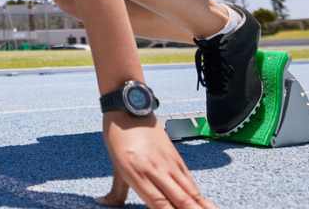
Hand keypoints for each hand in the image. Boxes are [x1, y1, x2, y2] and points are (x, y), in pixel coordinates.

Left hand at [98, 111, 215, 208]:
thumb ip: (116, 191)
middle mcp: (156, 170)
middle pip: (180, 198)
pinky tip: (205, 203)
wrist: (129, 110)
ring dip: (201, 204)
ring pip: (190, 189)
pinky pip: (190, 180)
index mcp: (137, 174)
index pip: (159, 202)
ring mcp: (169, 163)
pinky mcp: (176, 157)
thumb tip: (103, 203)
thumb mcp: (115, 166)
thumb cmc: (118, 137)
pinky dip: (198, 193)